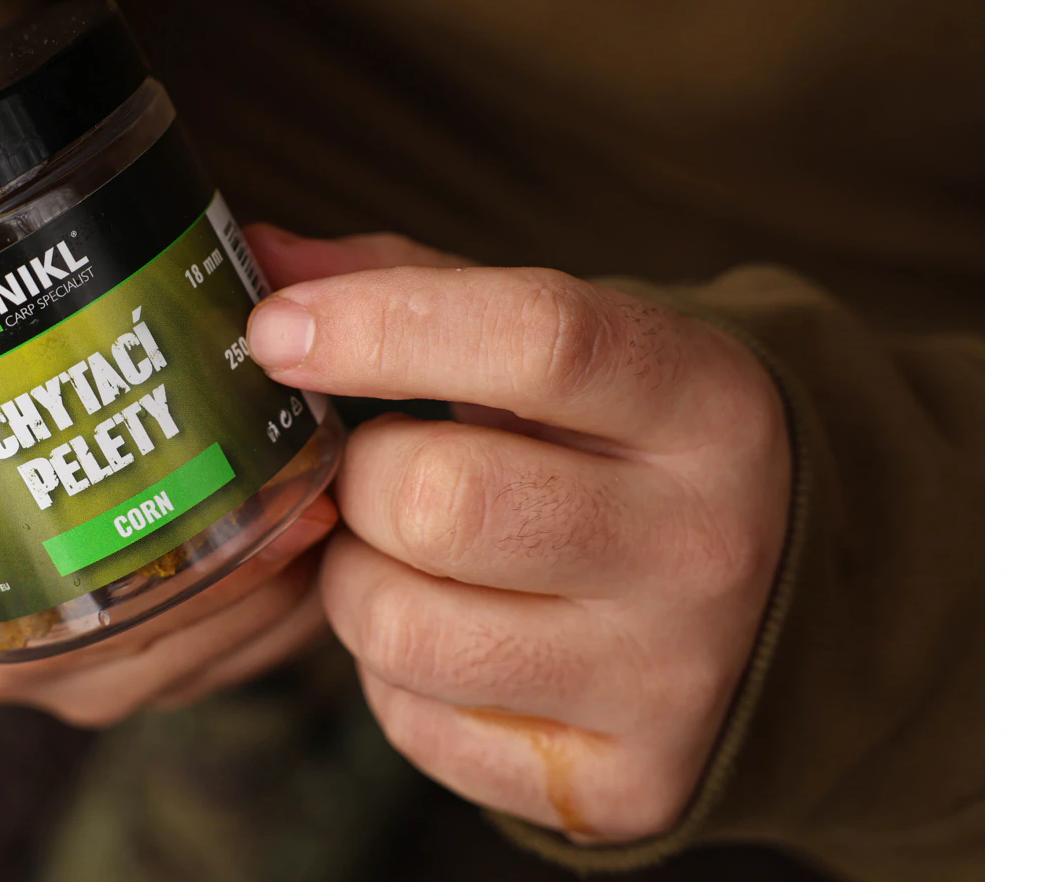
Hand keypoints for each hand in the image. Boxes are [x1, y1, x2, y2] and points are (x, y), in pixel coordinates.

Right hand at [0, 278, 337, 726]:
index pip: (116, 632)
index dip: (200, 562)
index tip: (254, 472)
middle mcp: (51, 682)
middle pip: (190, 639)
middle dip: (261, 553)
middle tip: (310, 454)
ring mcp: (119, 679)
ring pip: (237, 644)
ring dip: (292, 563)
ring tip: (326, 469)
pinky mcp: (175, 656)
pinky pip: (258, 642)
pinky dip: (296, 584)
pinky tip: (320, 509)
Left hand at [244, 225, 789, 842]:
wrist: (783, 601)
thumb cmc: (626, 445)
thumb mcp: (563, 348)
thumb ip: (415, 290)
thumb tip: (263, 261)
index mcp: (707, 402)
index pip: (539, 338)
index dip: (381, 326)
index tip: (277, 329)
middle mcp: (707, 545)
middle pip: (441, 500)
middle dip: (360, 476)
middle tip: (372, 467)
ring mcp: (672, 679)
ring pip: (406, 628)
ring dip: (357, 583)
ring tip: (401, 556)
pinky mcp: (623, 784)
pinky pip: (417, 727)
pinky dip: (393, 678)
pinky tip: (449, 633)